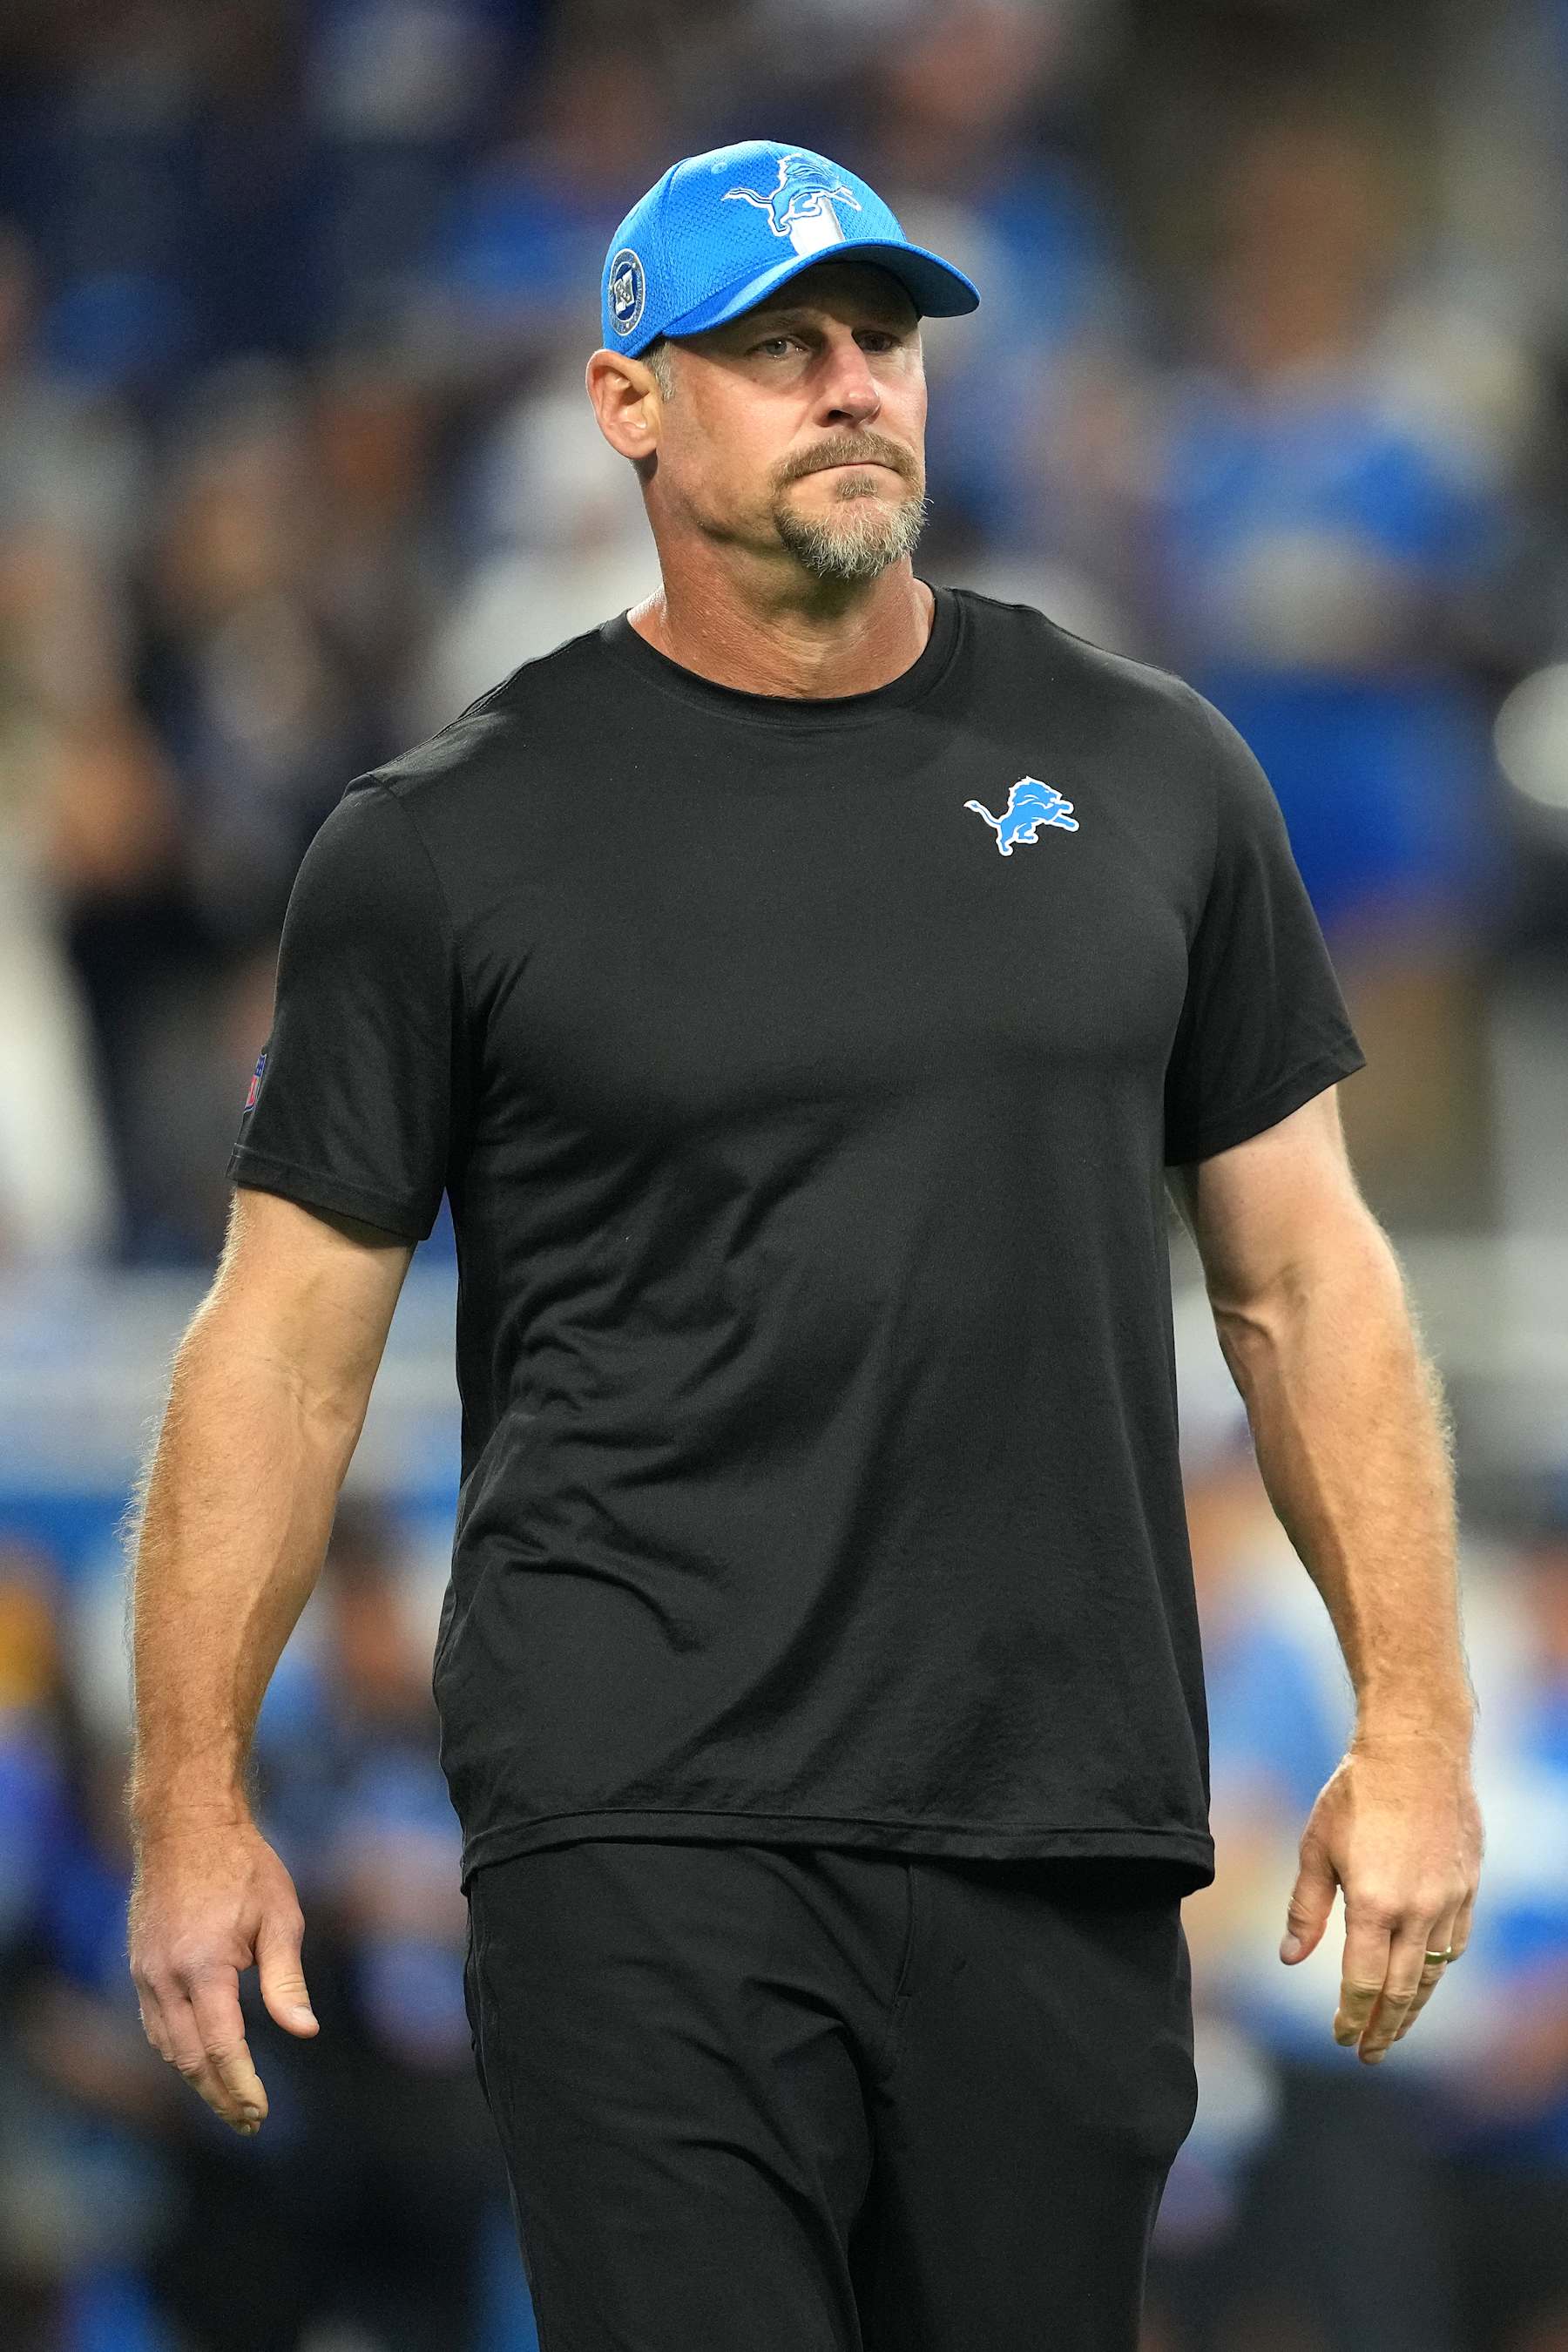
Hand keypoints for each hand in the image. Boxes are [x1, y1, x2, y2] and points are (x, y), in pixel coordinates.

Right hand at [128, 1812, 317, 2134]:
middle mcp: (165, 1977)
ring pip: (167, 2047)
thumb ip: (286, 1978)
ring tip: (231, 2100)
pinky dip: (178, 2050)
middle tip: (251, 2121)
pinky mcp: (138, 1966)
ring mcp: (144, 1973)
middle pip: (189, 2059)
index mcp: (203, 1966)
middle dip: (219, 2094)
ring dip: (196, 2078)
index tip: (261, 2113)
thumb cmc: (242, 1865)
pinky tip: (202, 2059)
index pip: (221, 2047)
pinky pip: (155, 2024)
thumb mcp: (279, 1915)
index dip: (241, 2085)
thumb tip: (304, 2031)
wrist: (185, 1825)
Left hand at [1276, 1729, 1482, 2063]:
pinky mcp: (1468, 1887)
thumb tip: (1289, 1958)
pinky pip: (1455, 1943)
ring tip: (1394, 2029)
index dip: (1351, 2018)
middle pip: (1402, 1991)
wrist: (1417, 1750)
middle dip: (1384, 2029)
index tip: (1340, 2039)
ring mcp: (1449, 1900)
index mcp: (1375, 1904)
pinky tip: (1421, 1980)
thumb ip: (1306, 1909)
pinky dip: (1437, 1969)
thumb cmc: (1356, 1793)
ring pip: (1433, 1972)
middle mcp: (1418, 1910)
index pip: (1363, 1983)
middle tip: (1368, 2055)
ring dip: (1412, 2007)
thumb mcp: (1316, 1848)